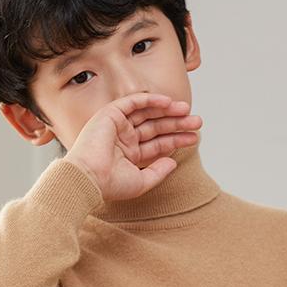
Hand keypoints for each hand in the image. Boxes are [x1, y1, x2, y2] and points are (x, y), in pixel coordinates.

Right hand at [62, 92, 202, 201]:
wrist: (88, 179)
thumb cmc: (110, 185)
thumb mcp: (141, 182)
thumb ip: (158, 172)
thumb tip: (174, 162)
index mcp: (129, 155)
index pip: (157, 143)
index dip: (176, 139)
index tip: (194, 137)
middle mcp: (123, 139)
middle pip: (156, 127)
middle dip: (176, 124)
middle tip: (197, 122)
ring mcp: (116, 126)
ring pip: (147, 114)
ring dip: (168, 111)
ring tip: (188, 111)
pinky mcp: (110, 115)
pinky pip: (133, 102)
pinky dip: (150, 100)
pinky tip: (168, 102)